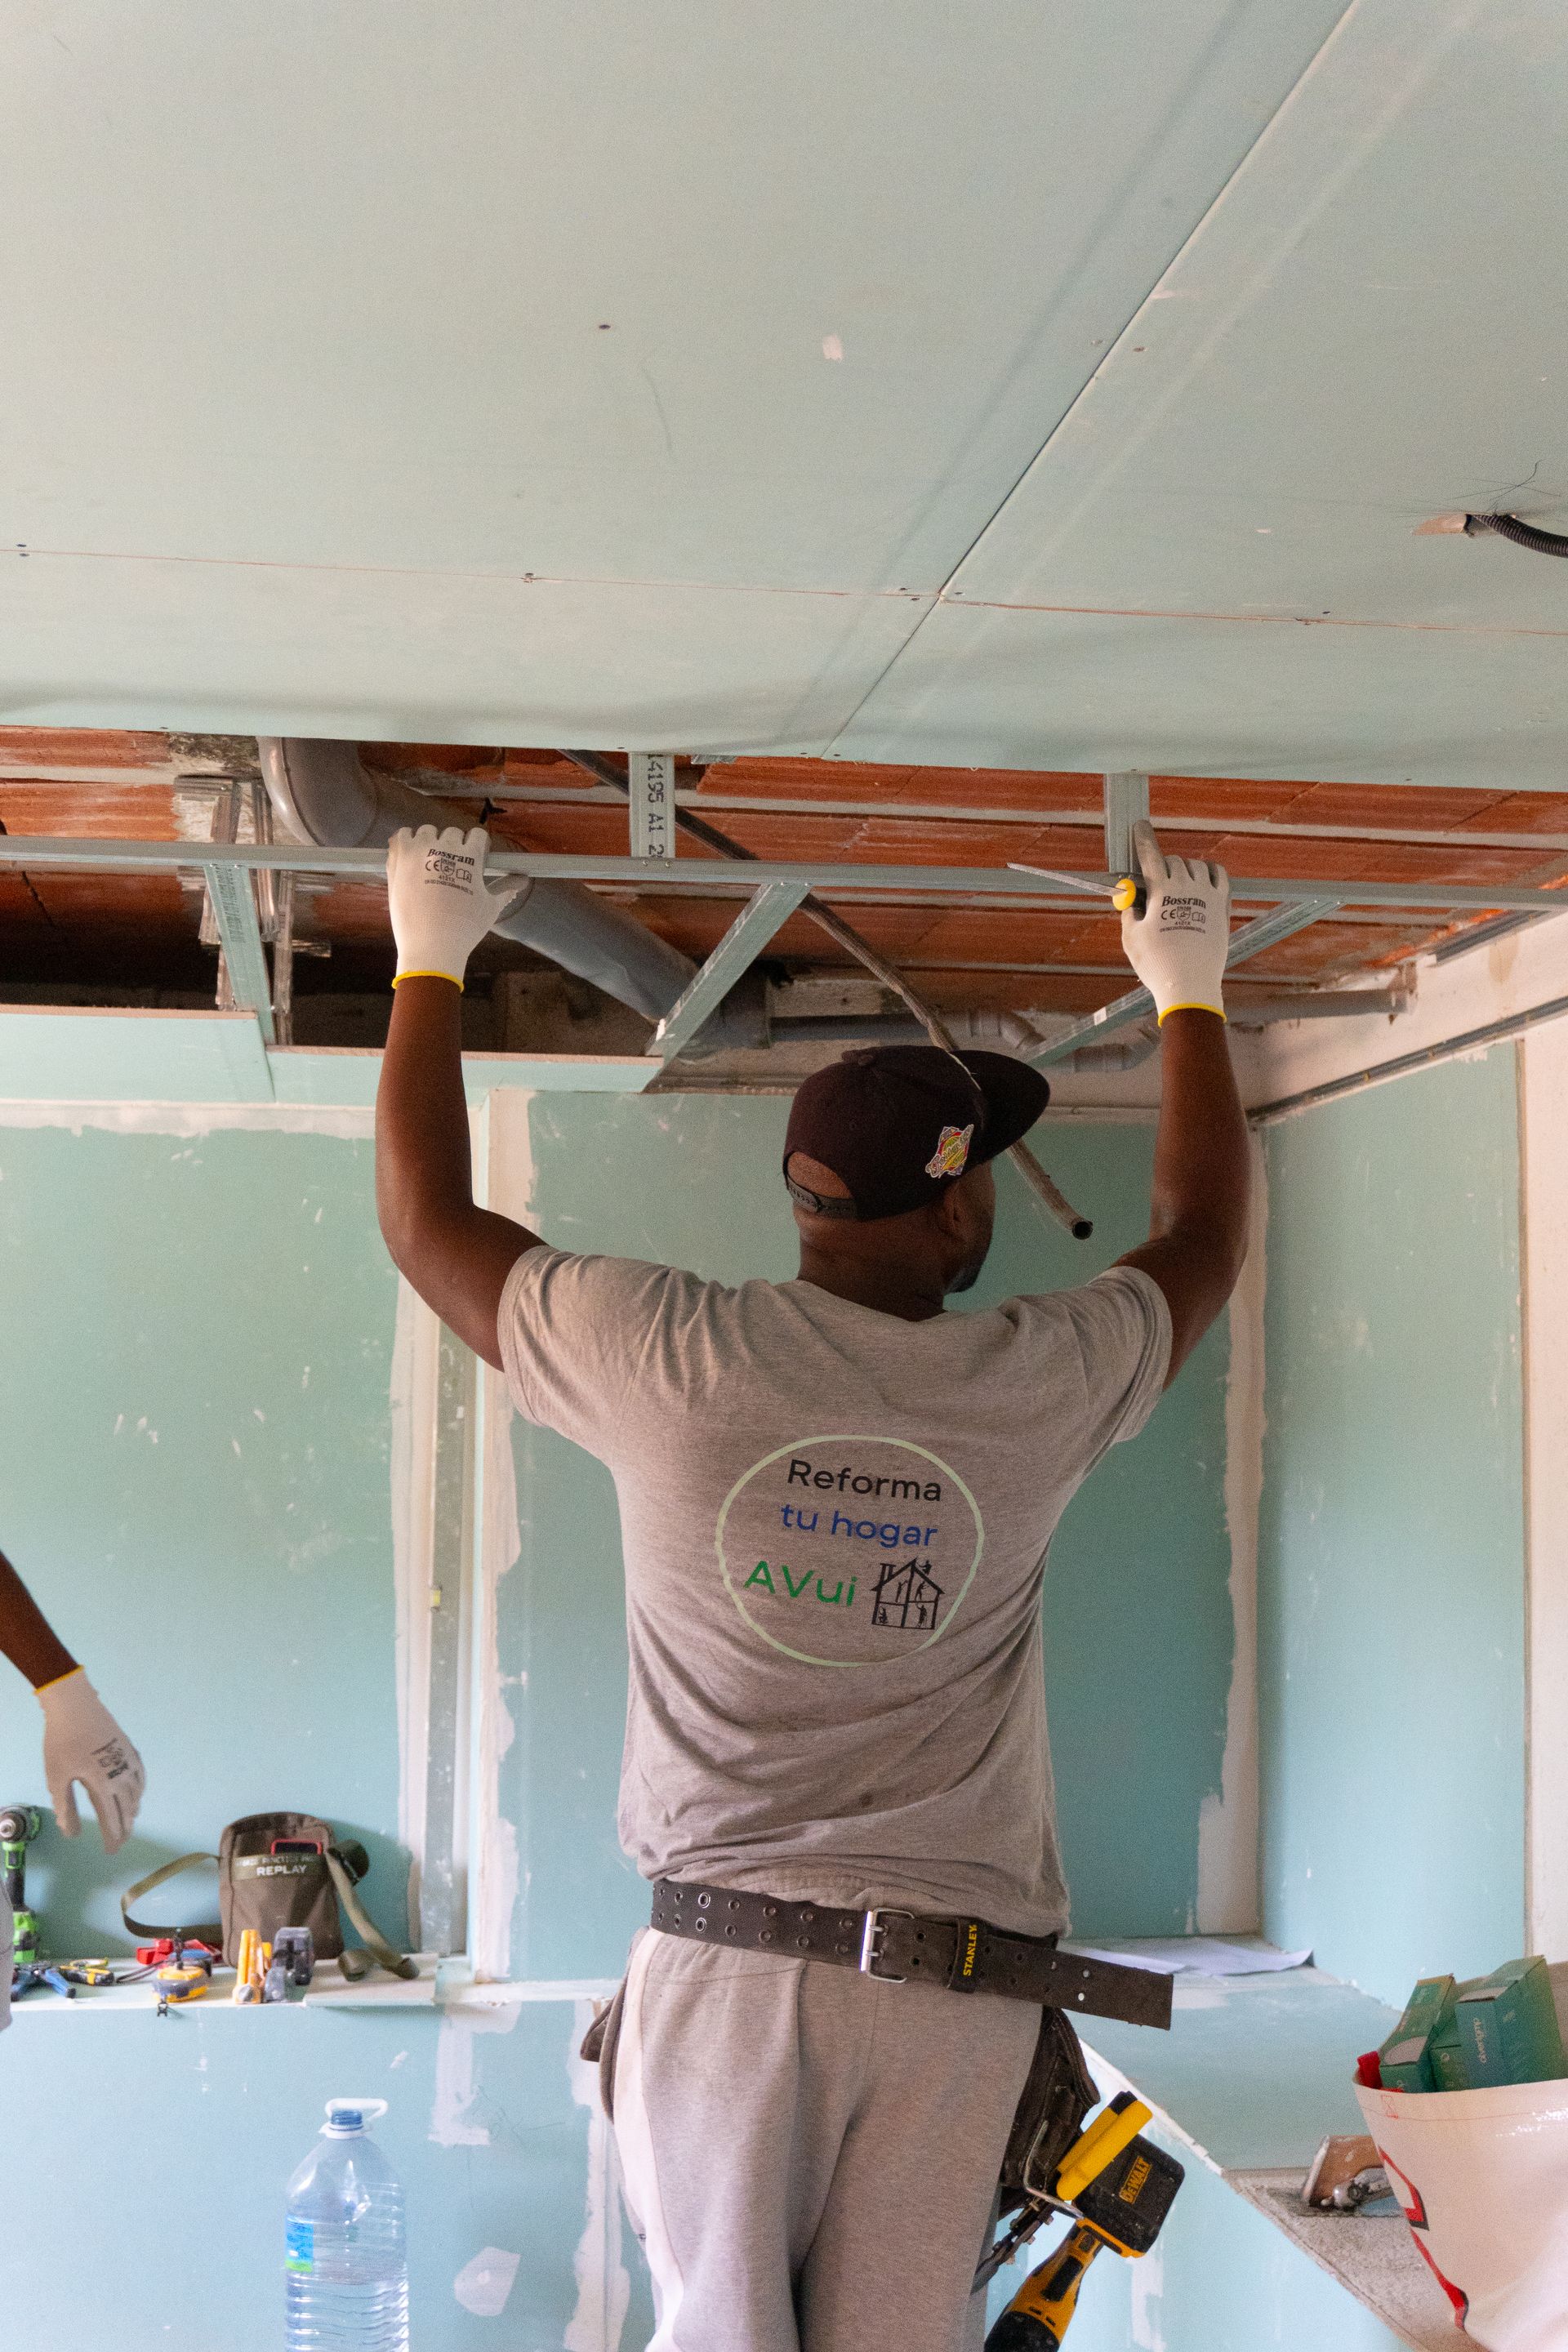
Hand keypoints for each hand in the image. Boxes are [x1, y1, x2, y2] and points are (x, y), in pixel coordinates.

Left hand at [37, 1669, 144, 1852]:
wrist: (76, 1706)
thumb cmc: (63, 1742)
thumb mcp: (57, 1777)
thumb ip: (66, 1806)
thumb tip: (71, 1833)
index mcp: (103, 1785)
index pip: (112, 1819)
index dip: (112, 1837)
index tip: (111, 1852)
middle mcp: (122, 1776)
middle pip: (128, 1809)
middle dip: (125, 1829)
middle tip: (120, 1843)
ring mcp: (128, 1761)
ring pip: (137, 1793)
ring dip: (133, 1810)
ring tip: (128, 1822)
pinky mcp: (129, 1748)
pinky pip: (141, 1775)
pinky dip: (140, 1789)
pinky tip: (137, 1792)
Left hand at [386, 825, 522, 990]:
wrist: (430, 945)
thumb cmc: (465, 928)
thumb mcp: (490, 908)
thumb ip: (505, 889)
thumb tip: (523, 881)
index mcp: (470, 856)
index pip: (476, 834)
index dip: (476, 846)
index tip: (473, 859)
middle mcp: (444, 847)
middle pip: (451, 832)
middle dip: (453, 846)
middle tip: (451, 868)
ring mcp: (418, 851)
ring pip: (426, 831)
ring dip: (430, 842)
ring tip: (430, 863)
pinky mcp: (398, 859)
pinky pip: (401, 836)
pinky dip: (406, 841)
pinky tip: (411, 856)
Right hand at [1120, 820, 1230, 1021]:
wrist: (1190, 985)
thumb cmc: (1156, 963)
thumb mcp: (1131, 937)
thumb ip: (1129, 911)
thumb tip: (1131, 899)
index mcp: (1163, 891)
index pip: (1151, 856)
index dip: (1144, 839)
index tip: (1140, 826)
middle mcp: (1188, 887)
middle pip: (1174, 861)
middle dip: (1162, 866)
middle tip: (1154, 882)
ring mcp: (1209, 895)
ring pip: (1197, 866)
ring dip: (1185, 869)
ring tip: (1177, 884)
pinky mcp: (1223, 907)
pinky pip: (1220, 876)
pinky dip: (1210, 872)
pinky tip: (1203, 879)